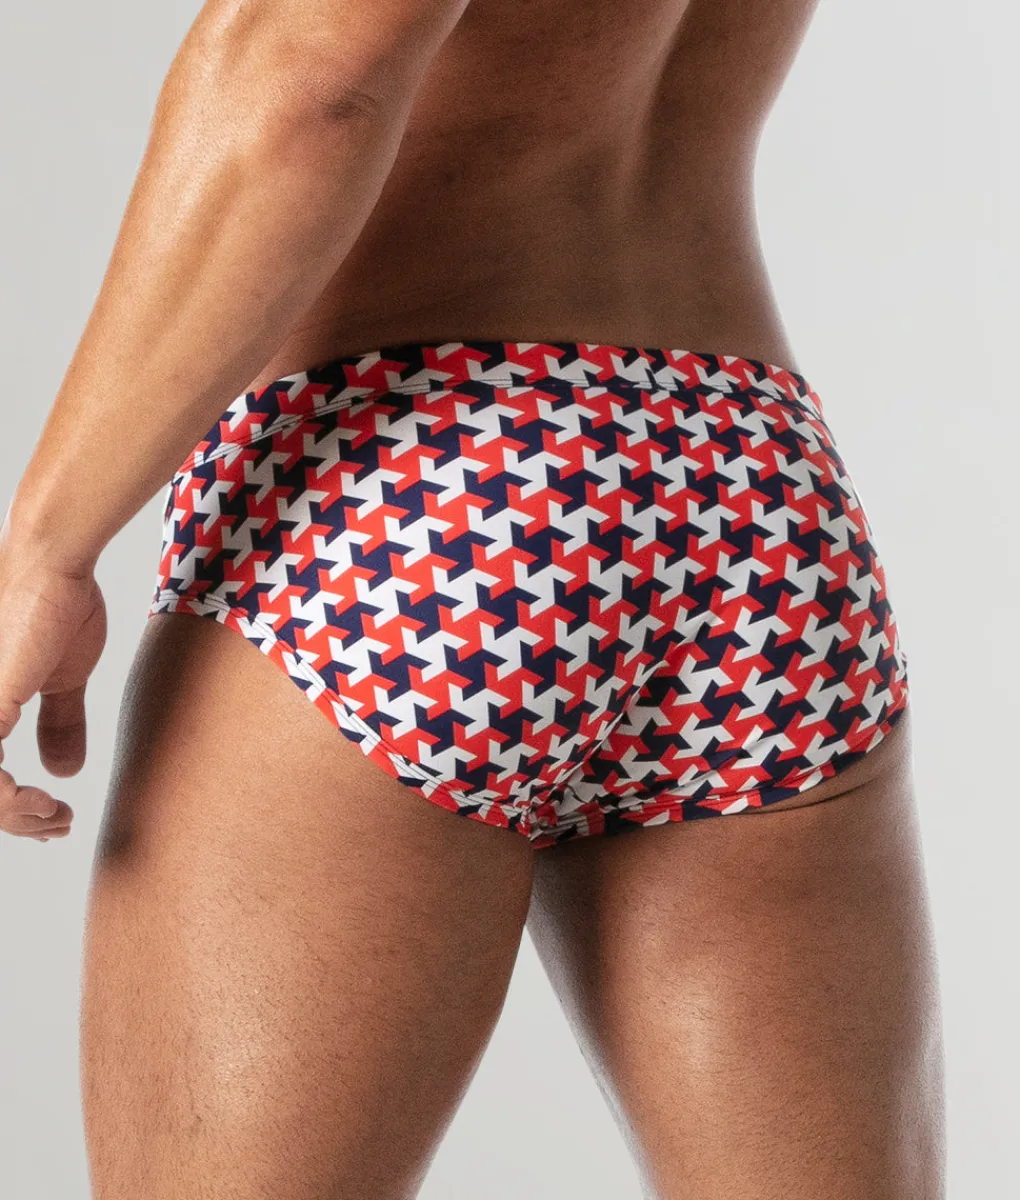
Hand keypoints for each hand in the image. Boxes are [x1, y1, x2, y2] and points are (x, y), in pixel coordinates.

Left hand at [0, 515, 106, 841]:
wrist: (52, 565)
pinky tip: (36, 796)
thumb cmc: (57, 605)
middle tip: (56, 822)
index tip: (54, 817)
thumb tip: (65, 770)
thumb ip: (58, 723)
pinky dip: (7, 800)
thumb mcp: (62, 679)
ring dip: (15, 818)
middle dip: (16, 823)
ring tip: (52, 814)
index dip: (13, 810)